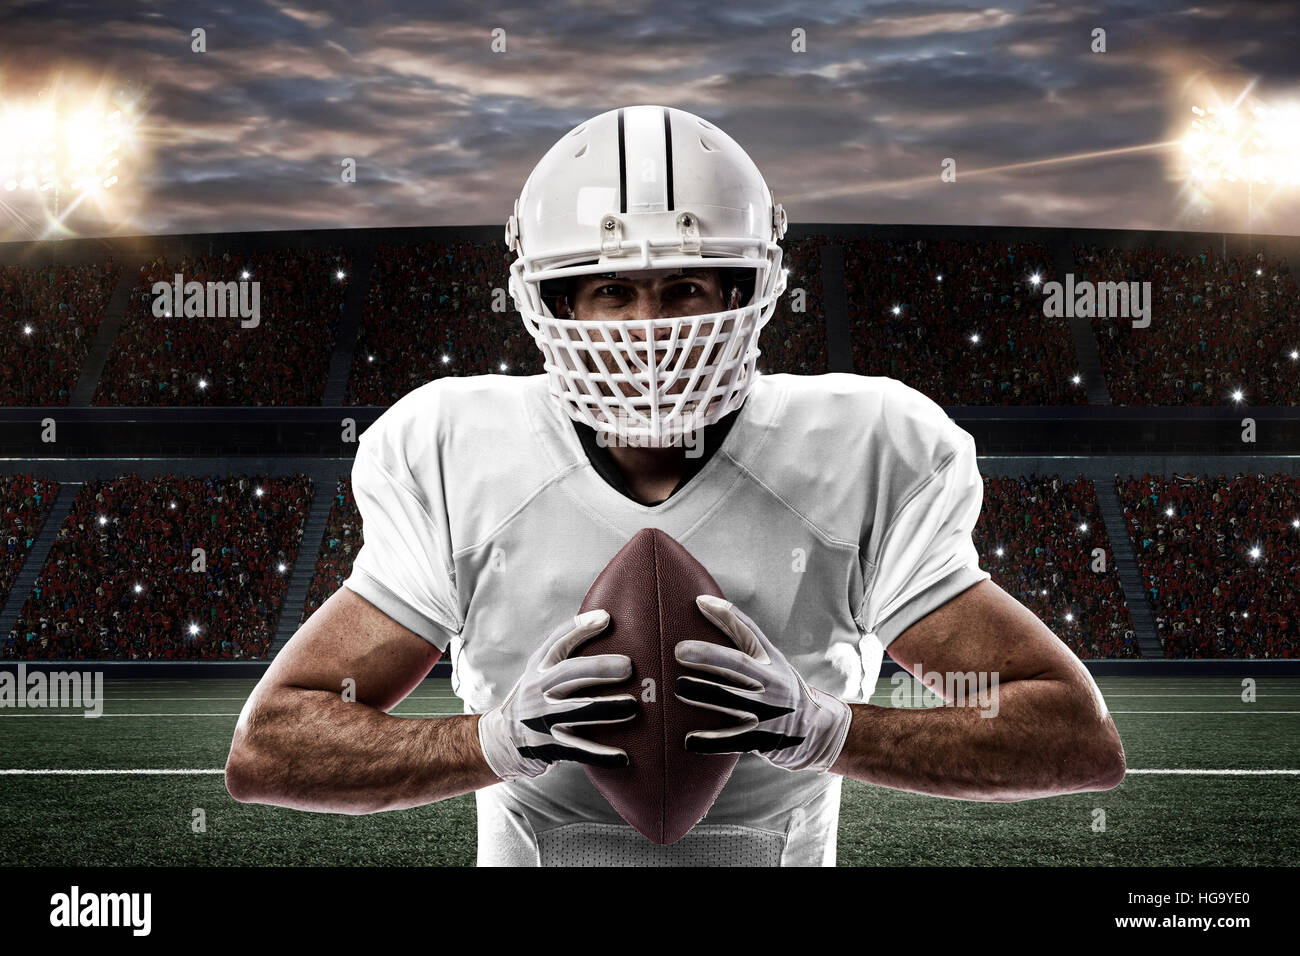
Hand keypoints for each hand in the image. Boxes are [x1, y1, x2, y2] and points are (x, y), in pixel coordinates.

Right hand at [478, 610, 634, 779]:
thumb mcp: (540, 670)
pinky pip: (580, 750)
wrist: (505, 739)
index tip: (606, 618)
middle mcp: (538, 691)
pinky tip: (624, 756)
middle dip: (599, 668)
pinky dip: (602, 755)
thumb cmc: (536, 696)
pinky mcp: (551, 746)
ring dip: (606, 708)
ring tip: (632, 707)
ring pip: (577, 711)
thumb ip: (565, 646)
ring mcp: (543, 719)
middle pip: (569, 674)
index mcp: (539, 669)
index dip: (580, 628)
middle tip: (628, 666)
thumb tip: (605, 616)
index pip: (557, 642)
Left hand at [675, 595, 851, 773]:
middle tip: (678, 650)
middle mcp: (771, 685)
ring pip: (730, 700)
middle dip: (708, 656)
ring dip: (703, 693)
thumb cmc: (783, 688)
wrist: (817, 732)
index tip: (699, 603)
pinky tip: (689, 739)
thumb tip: (702, 602)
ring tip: (678, 687)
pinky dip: (709, 740)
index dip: (726, 617)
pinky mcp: (759, 741)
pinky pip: (731, 741)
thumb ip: (741, 635)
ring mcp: (766, 713)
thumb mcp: (772, 661)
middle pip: (737, 665)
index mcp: (771, 664)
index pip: (748, 634)